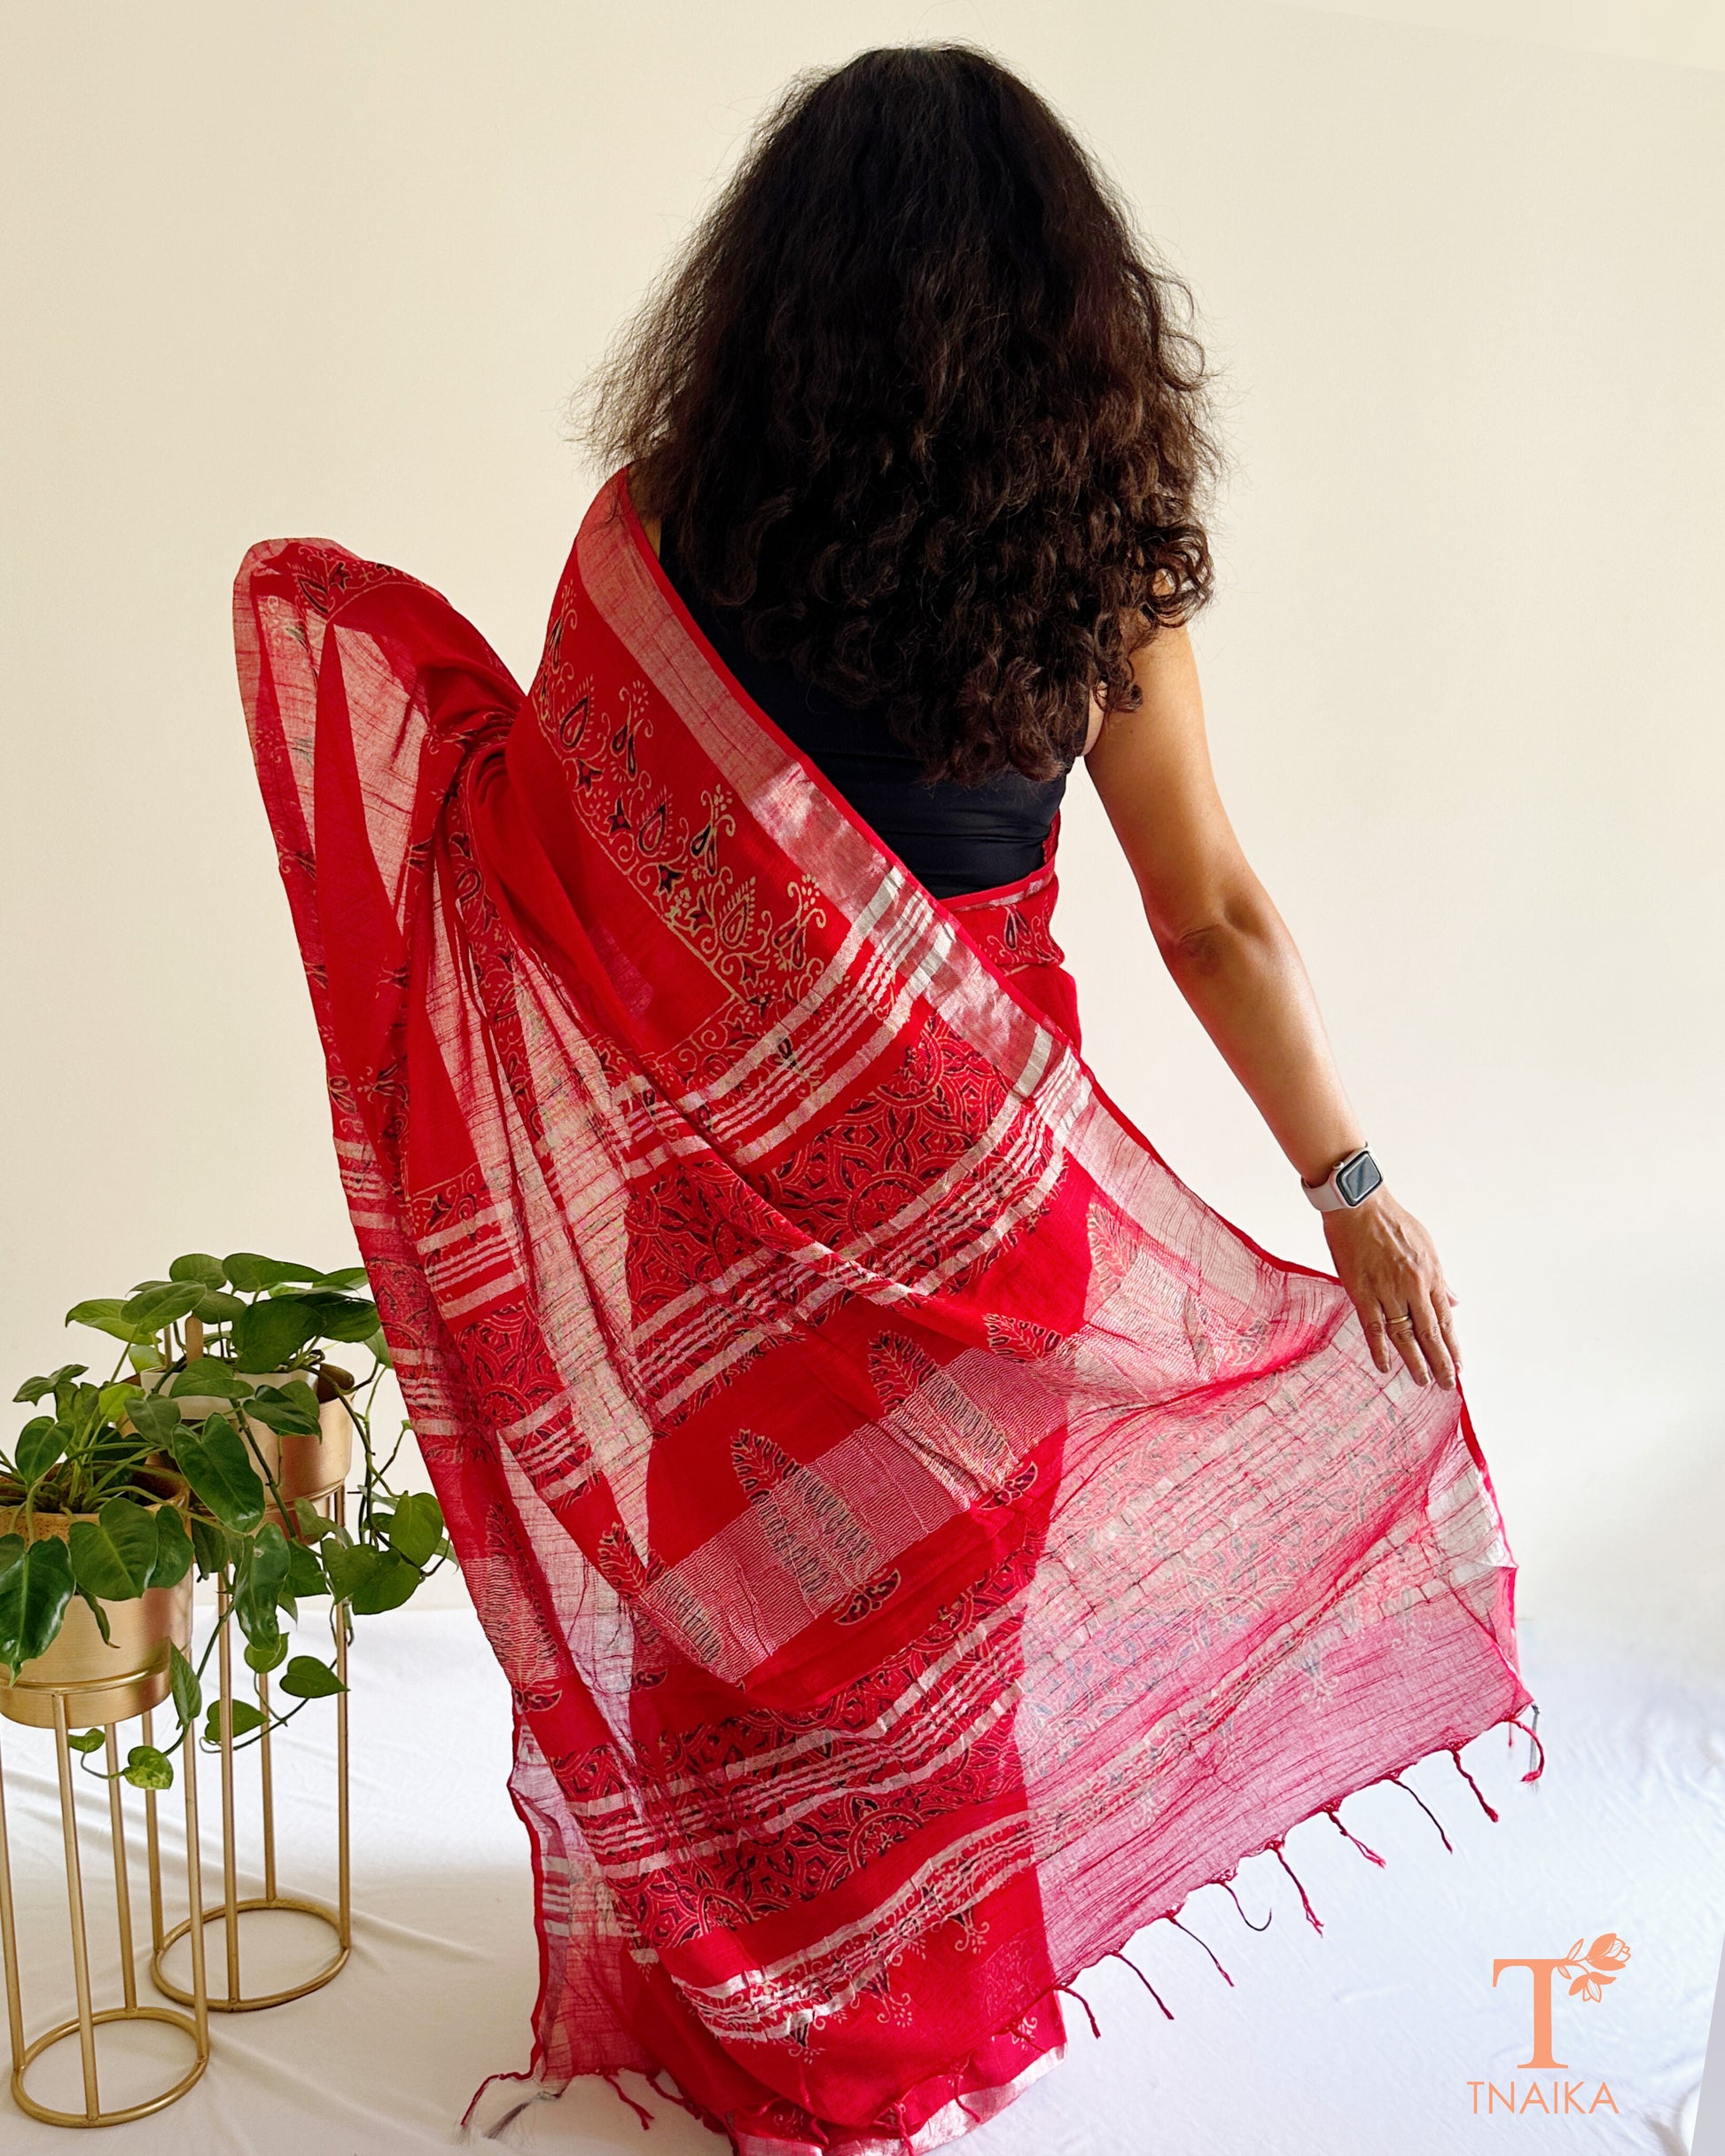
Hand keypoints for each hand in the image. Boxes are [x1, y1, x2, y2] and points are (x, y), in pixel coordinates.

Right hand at [1321, 1187, 1460, 1389]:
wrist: (1359, 1204)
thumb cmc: (1391, 1220)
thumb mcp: (1425, 1244)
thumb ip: (1439, 1277)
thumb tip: (1453, 1300)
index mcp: (1430, 1275)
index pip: (1445, 1319)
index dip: (1452, 1345)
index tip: (1458, 1364)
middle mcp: (1413, 1287)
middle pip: (1430, 1333)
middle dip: (1440, 1361)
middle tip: (1447, 1384)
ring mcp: (1387, 1291)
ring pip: (1405, 1336)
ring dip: (1415, 1361)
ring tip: (1422, 1381)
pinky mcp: (1362, 1292)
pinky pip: (1374, 1328)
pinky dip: (1381, 1349)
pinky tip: (1385, 1366)